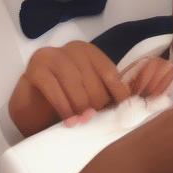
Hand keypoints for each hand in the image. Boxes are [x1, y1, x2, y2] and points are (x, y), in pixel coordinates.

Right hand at [9, 42, 172, 137]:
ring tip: (81, 123)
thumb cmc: (67, 99)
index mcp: (89, 52)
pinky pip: (55, 91)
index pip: (110, 73)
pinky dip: (65, 109)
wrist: (33, 105)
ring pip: (76, 87)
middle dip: (96, 104)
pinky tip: (68, 122)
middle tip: (93, 119)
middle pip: (93, 81)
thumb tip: (140, 104)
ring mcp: (51, 56)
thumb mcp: (91, 93)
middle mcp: (72, 49)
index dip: (119, 94)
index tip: (126, 110)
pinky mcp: (35, 69)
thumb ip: (110, 93)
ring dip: (81, 109)